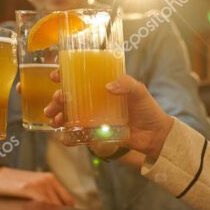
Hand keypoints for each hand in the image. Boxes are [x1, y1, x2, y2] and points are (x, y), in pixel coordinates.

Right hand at [0, 167, 73, 206]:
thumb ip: (44, 196)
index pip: (67, 199)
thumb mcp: (32, 187)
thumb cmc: (12, 184)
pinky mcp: (30, 187)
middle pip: (63, 204)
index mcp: (51, 178)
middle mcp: (48, 179)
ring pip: (55, 205)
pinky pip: (44, 203)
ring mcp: (40, 183)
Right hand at [44, 72, 173, 159]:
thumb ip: (127, 84)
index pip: (80, 77)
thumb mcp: (140, 91)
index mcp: (103, 86)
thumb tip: (108, 86)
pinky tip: (60, 133)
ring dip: (58, 114)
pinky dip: (66, 133)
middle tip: (56, 100)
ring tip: (54, 118)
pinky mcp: (95, 132)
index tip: (55, 76)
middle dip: (58, 97)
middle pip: (70, 96)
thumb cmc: (148, 109)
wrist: (155, 135)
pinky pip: (76, 132)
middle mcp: (95, 100)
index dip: (65, 74)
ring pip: (69, 113)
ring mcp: (94, 116)